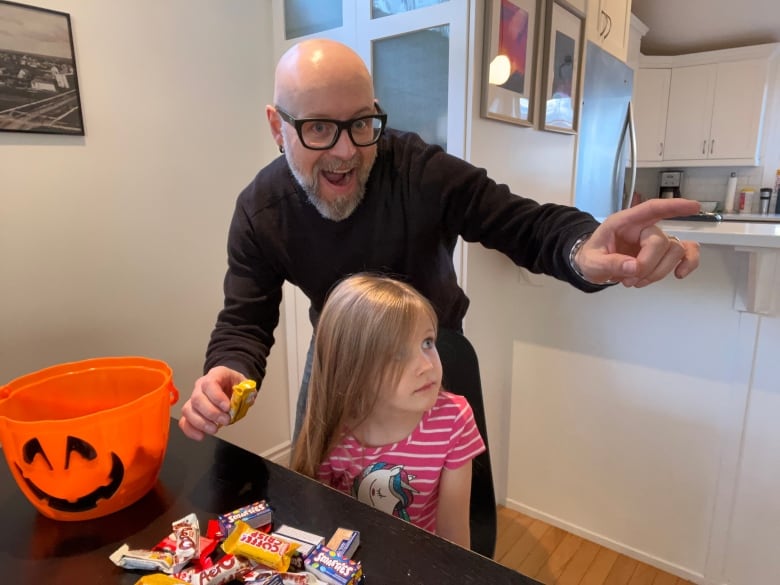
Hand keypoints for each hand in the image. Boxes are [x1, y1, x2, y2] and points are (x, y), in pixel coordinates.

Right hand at [178, 366, 245, 439]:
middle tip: (226, 420)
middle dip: (212, 413)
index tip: (227, 407)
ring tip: (215, 429)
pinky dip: (191, 430)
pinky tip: (201, 435)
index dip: (217, 397)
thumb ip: (245, 393)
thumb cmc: (236, 385)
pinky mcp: (191, 411)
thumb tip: (246, 401)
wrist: (231, 386)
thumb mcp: (245, 385)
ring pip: (188, 410)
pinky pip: (184, 421)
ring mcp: (194, 398)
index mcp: (216, 375)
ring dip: (201, 423)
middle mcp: (201, 386)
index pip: (209, 383)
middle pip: (197, 398)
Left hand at [576, 198, 700, 286]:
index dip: (673, 206)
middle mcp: (643, 228)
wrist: (593, 267)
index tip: (693, 207)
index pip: (651, 209)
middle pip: (661, 241)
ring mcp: (655, 241)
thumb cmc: (592, 257)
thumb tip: (633, 266)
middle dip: (648, 265)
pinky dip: (688, 264)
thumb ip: (610, 263)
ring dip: (658, 272)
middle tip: (629, 279)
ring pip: (675, 251)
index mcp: (624, 222)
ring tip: (636, 281)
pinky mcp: (662, 254)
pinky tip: (679, 274)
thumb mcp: (592, 262)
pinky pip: (685, 255)